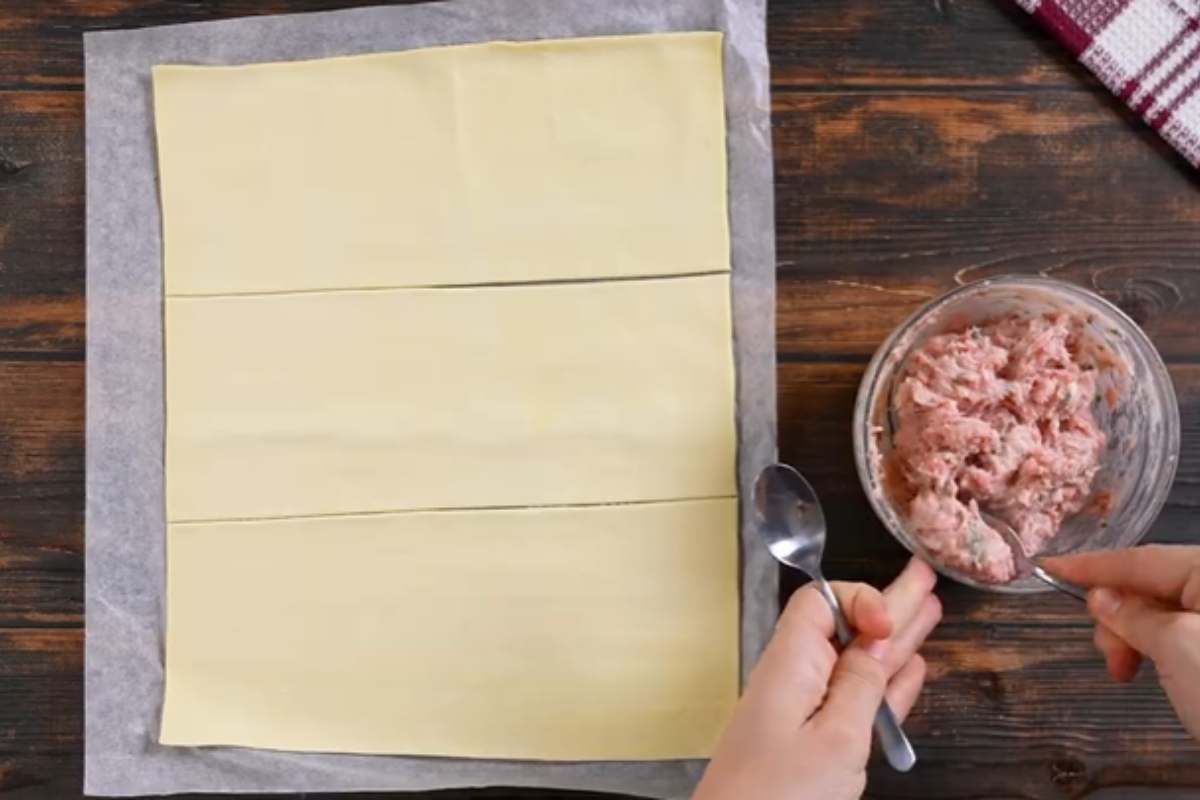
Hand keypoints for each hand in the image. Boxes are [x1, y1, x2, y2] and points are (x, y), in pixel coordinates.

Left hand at [694, 558, 941, 799]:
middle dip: (890, 604)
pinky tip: (911, 668)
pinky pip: (857, 701)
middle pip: (847, 628)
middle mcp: (797, 679)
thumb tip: (878, 646)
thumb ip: (861, 688)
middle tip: (925, 577)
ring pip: (858, 663)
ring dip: (897, 639)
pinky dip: (886, 683)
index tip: (888, 622)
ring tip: (930, 609)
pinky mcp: (815, 742)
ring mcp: (806, 712)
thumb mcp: (835, 739)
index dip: (859, 599)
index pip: (820, 603)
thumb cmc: (777, 795)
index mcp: (791, 664)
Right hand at [1042, 545, 1199, 739]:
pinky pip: (1182, 633)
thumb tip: (1100, 597)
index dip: (1091, 565)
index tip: (1049, 565)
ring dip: (1134, 638)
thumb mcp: (1174, 646)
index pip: (1142, 559)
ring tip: (1123, 672)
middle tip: (1109, 655)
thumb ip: (1132, 614)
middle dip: (1118, 616)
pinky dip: (1156, 648)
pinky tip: (1146, 668)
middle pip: (1152, 586)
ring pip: (1164, 612)